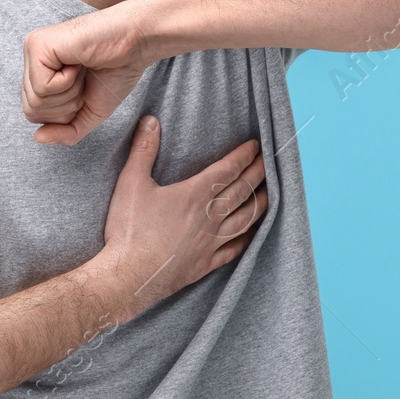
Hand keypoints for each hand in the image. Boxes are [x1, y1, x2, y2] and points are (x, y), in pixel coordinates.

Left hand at [22, 0, 160, 144]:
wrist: (138, 42)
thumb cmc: (117, 70)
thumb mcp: (90, 112)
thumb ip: (66, 131)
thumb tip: (38, 138)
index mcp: (39, 71)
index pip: (34, 114)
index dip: (66, 113)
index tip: (86, 87)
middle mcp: (31, 58)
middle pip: (32, 111)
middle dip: (67, 106)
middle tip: (85, 79)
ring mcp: (32, 49)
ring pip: (35, 101)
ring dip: (69, 94)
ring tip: (82, 70)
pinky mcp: (37, 45)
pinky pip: (42, 87)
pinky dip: (67, 83)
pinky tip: (78, 62)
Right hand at [91, 116, 266, 322]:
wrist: (127, 277)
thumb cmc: (129, 230)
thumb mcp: (131, 183)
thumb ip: (143, 150)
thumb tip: (150, 121)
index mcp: (195, 195)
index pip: (228, 170)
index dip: (244, 156)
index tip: (256, 146)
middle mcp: (209, 218)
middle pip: (242, 192)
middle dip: (258, 174)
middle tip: (270, 161)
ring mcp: (210, 243)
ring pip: (245, 220)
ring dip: (261, 204)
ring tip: (272, 193)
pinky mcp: (205, 264)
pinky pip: (234, 250)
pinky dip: (247, 239)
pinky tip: (252, 234)